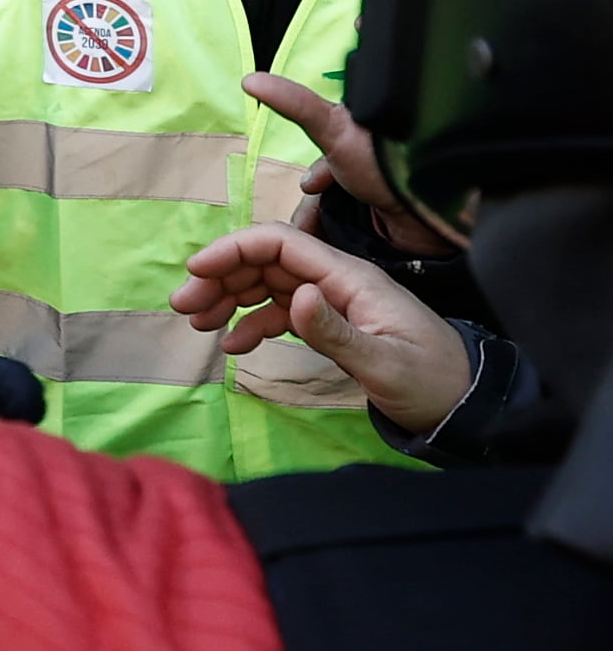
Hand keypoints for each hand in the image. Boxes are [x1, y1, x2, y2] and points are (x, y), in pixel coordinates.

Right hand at [171, 222, 471, 433]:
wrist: (468, 406)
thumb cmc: (431, 382)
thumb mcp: (385, 363)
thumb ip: (335, 331)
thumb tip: (293, 296)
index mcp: (350, 277)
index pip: (281, 243)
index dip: (234, 249)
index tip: (196, 271)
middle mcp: (337, 281)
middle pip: (266, 261)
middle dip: (221, 275)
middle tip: (183, 305)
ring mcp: (333, 301)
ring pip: (267, 284)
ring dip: (229, 297)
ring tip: (196, 321)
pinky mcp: (332, 323)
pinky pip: (280, 312)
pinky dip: (251, 323)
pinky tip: (231, 345)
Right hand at [242, 73, 455, 257]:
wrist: (428, 211)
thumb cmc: (383, 161)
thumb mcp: (333, 126)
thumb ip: (295, 103)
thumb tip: (249, 79)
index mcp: (362, 144)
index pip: (324, 163)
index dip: (313, 178)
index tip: (311, 190)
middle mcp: (371, 171)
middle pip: (325, 193)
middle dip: (314, 208)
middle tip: (311, 223)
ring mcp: (378, 202)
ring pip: (334, 217)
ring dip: (321, 228)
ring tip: (322, 240)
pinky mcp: (384, 229)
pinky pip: (347, 237)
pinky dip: (337, 243)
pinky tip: (336, 248)